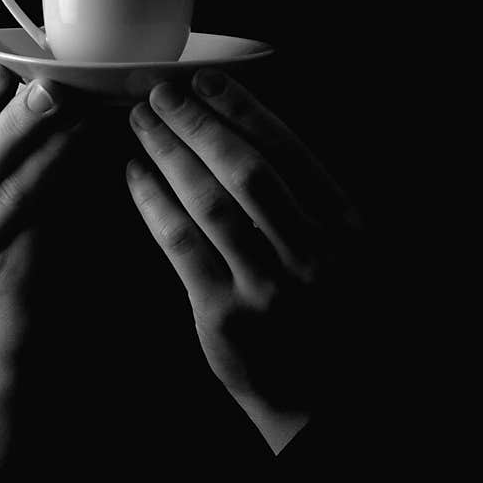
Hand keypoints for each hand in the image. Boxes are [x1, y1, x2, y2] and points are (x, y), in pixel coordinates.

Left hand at [126, 69, 368, 452]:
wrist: (323, 401)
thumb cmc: (325, 311)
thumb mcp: (344, 250)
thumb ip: (307, 197)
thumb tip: (241, 125)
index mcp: (348, 228)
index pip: (289, 150)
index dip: (244, 109)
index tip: (208, 81)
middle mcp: (313, 254)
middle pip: (245, 169)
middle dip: (197, 124)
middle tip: (160, 94)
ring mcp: (270, 287)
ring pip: (209, 201)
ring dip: (169, 153)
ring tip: (141, 123)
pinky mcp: (226, 317)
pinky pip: (181, 243)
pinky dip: (153, 201)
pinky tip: (134, 173)